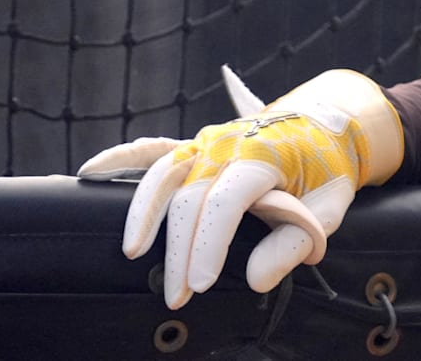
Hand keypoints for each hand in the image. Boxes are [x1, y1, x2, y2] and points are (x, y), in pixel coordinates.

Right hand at [78, 67, 403, 308]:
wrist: (329, 124)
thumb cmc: (328, 169)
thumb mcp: (330, 207)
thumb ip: (295, 243)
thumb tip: (255, 280)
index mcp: (263, 155)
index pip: (224, 203)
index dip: (207, 246)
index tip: (198, 285)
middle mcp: (229, 143)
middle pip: (189, 198)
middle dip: (179, 251)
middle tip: (177, 296)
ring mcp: (209, 140)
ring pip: (163, 174)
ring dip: (144, 215)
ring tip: (133, 252)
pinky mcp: (197, 144)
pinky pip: (153, 148)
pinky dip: (121, 158)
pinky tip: (90, 171)